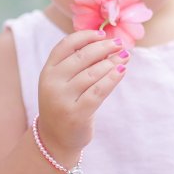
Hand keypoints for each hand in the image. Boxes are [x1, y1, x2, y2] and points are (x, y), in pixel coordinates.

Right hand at [37, 30, 128, 159]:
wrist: (55, 138)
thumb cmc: (65, 104)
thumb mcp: (63, 82)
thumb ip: (78, 64)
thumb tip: (107, 45)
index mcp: (47, 71)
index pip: (66, 45)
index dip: (85, 36)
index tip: (102, 34)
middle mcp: (52, 83)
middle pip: (82, 57)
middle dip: (104, 47)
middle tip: (120, 43)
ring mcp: (62, 99)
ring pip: (92, 73)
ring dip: (112, 62)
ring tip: (125, 56)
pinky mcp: (76, 114)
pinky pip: (98, 91)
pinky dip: (112, 78)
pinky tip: (122, 70)